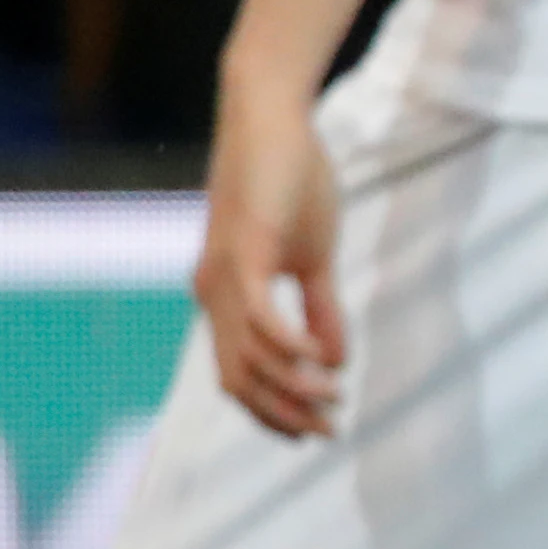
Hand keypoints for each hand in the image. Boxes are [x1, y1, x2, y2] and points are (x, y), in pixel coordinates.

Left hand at [191, 83, 345, 437]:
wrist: (271, 119)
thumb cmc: (292, 180)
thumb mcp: (315, 256)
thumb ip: (321, 308)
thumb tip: (335, 360)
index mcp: (223, 297)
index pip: (239, 375)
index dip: (273, 411)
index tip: (315, 429)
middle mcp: (212, 295)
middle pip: (238, 380)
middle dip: (283, 413)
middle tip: (329, 429)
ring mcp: (222, 277)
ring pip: (248, 357)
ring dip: (293, 386)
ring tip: (334, 394)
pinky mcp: (243, 253)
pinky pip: (258, 318)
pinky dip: (288, 347)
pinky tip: (320, 360)